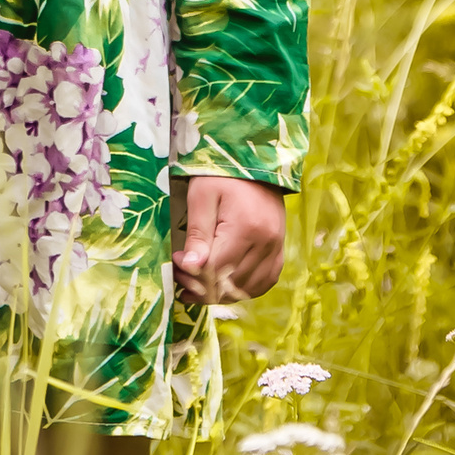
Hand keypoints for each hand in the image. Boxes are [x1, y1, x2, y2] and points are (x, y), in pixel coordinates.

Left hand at [171, 173, 285, 307]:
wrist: (256, 163)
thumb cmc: (223, 175)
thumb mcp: (202, 196)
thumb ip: (197, 233)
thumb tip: (190, 267)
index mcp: (246, 228)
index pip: (216, 269)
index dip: (191, 273)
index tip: (176, 261)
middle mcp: (266, 244)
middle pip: (230, 284)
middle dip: (200, 287)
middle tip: (181, 276)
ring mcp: (275, 250)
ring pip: (246, 290)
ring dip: (219, 292)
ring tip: (197, 282)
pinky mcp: (278, 252)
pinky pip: (262, 284)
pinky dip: (241, 289)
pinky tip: (223, 284)